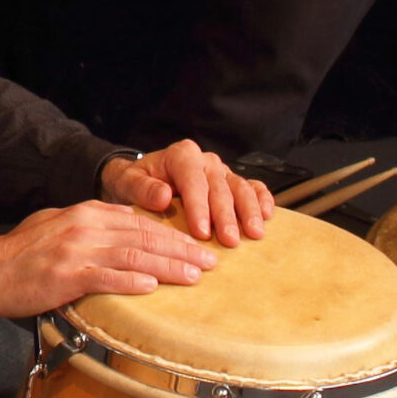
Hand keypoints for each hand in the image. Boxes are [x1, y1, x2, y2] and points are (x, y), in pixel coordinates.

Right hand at [0, 200, 218, 318]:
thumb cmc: (19, 252)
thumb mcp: (57, 223)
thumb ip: (91, 220)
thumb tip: (125, 219)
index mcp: (86, 212)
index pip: (140, 222)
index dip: (173, 234)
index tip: (197, 246)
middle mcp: (86, 226)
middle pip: (145, 237)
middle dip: (183, 249)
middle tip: (211, 262)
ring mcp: (76, 251)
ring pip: (134, 257)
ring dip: (168, 267)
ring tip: (195, 276)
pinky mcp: (66, 276)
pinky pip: (106, 278)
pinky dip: (132, 282)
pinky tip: (153, 287)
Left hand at [102, 139, 272, 243]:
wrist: (141, 180)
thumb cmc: (135, 182)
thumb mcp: (128, 182)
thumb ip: (142, 188)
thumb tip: (164, 196)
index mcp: (182, 156)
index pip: (193, 181)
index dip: (199, 207)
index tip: (202, 232)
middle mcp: (206, 161)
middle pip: (220, 187)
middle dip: (226, 215)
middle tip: (230, 241)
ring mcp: (222, 172)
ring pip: (240, 188)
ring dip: (249, 211)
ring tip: (254, 234)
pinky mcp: (232, 183)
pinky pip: (252, 188)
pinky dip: (262, 199)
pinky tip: (268, 215)